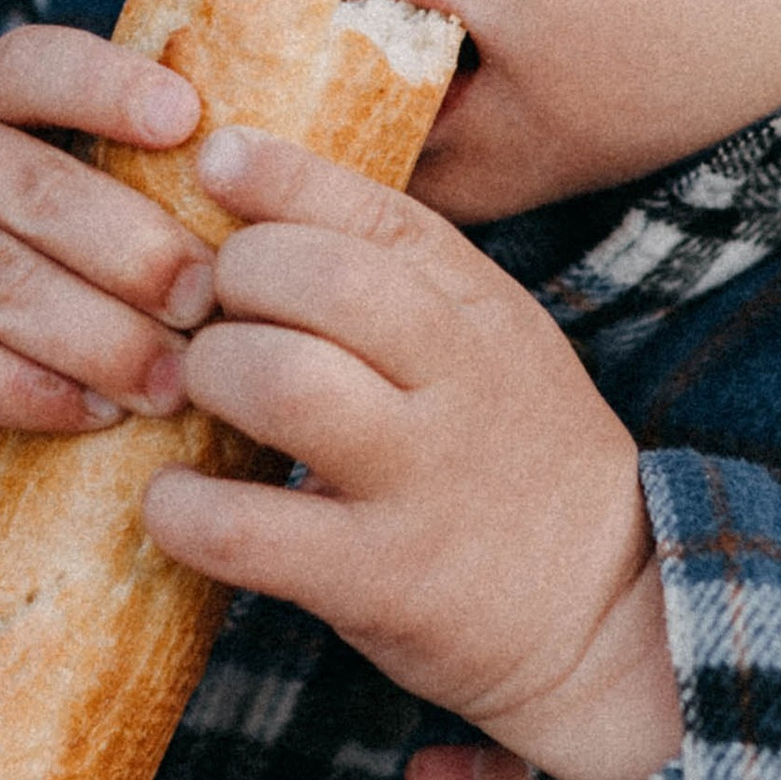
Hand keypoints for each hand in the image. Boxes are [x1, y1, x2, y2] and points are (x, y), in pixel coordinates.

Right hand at [0, 29, 214, 486]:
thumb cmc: (17, 241)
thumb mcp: (54, 177)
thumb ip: (137, 173)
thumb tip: (283, 197)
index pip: (38, 65)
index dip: (109, 86)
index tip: (187, 118)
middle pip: (37, 192)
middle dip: (135, 251)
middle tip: (210, 300)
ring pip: (2, 285)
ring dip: (100, 339)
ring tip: (174, 380)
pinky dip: (35, 392)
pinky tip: (98, 413)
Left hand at [142, 131, 677, 779]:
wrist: (606, 618)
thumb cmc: (513, 464)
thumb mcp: (495, 345)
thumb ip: (403, 282)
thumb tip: (264, 204)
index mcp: (483, 312)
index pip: (378, 212)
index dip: (282, 177)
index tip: (216, 160)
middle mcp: (461, 382)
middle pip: (321, 280)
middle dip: (233, 278)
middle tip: (209, 314)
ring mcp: (424, 481)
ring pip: (284, 383)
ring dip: (210, 376)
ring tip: (197, 396)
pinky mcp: (381, 579)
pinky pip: (248, 530)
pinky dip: (183, 509)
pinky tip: (174, 501)